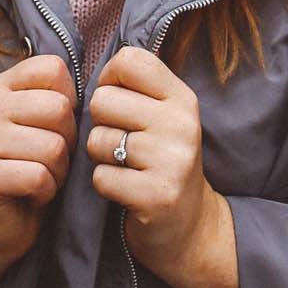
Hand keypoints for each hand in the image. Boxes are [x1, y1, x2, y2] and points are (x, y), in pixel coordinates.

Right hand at [0, 53, 75, 285]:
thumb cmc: (31, 167)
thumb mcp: (44, 125)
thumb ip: (59, 98)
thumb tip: (102, 86)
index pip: (53, 69)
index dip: (70, 101)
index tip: (57, 127)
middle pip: (58, 108)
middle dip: (68, 141)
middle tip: (53, 160)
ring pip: (52, 146)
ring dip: (59, 170)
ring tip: (43, 177)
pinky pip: (38, 176)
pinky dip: (47, 190)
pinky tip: (33, 194)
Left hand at [87, 46, 239, 287]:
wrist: (190, 228)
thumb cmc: (162, 163)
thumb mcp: (163, 118)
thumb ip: (137, 89)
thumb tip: (97, 68)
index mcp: (182, 98)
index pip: (130, 59)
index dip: (109, 79)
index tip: (118, 103)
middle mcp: (181, 124)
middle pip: (103, 99)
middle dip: (100, 123)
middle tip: (120, 143)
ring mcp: (171, 160)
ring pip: (97, 139)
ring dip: (100, 157)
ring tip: (124, 167)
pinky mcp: (156, 195)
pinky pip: (100, 177)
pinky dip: (104, 185)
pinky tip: (124, 190)